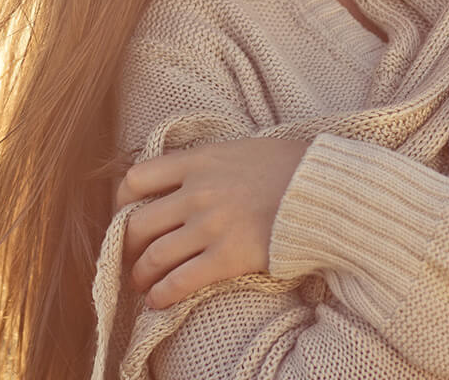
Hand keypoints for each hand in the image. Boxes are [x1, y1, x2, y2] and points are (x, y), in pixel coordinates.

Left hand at [114, 136, 309, 308]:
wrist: (325, 188)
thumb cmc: (290, 165)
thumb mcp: (242, 148)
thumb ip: (209, 161)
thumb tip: (187, 175)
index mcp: (199, 161)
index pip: (136, 177)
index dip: (123, 200)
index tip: (127, 213)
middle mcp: (197, 192)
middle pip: (137, 223)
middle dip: (128, 245)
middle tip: (134, 256)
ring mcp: (210, 225)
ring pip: (153, 257)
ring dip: (141, 276)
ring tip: (143, 284)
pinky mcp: (227, 257)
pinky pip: (179, 282)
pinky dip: (161, 295)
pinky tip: (159, 300)